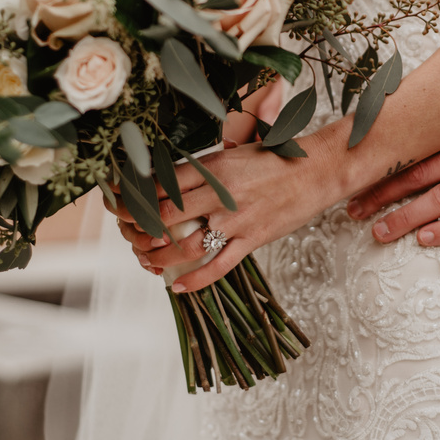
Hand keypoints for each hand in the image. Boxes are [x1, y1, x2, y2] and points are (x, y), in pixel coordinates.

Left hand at [113, 124, 349, 291]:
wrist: (319, 169)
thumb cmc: (277, 158)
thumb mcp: (234, 152)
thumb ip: (204, 169)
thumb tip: (169, 181)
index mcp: (214, 166)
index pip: (161, 184)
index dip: (135, 197)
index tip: (120, 204)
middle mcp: (221, 193)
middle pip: (165, 216)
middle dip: (138, 229)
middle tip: (128, 234)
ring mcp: (237, 220)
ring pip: (186, 246)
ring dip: (159, 258)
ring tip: (146, 261)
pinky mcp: (253, 239)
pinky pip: (219, 266)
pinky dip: (195, 280)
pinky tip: (178, 286)